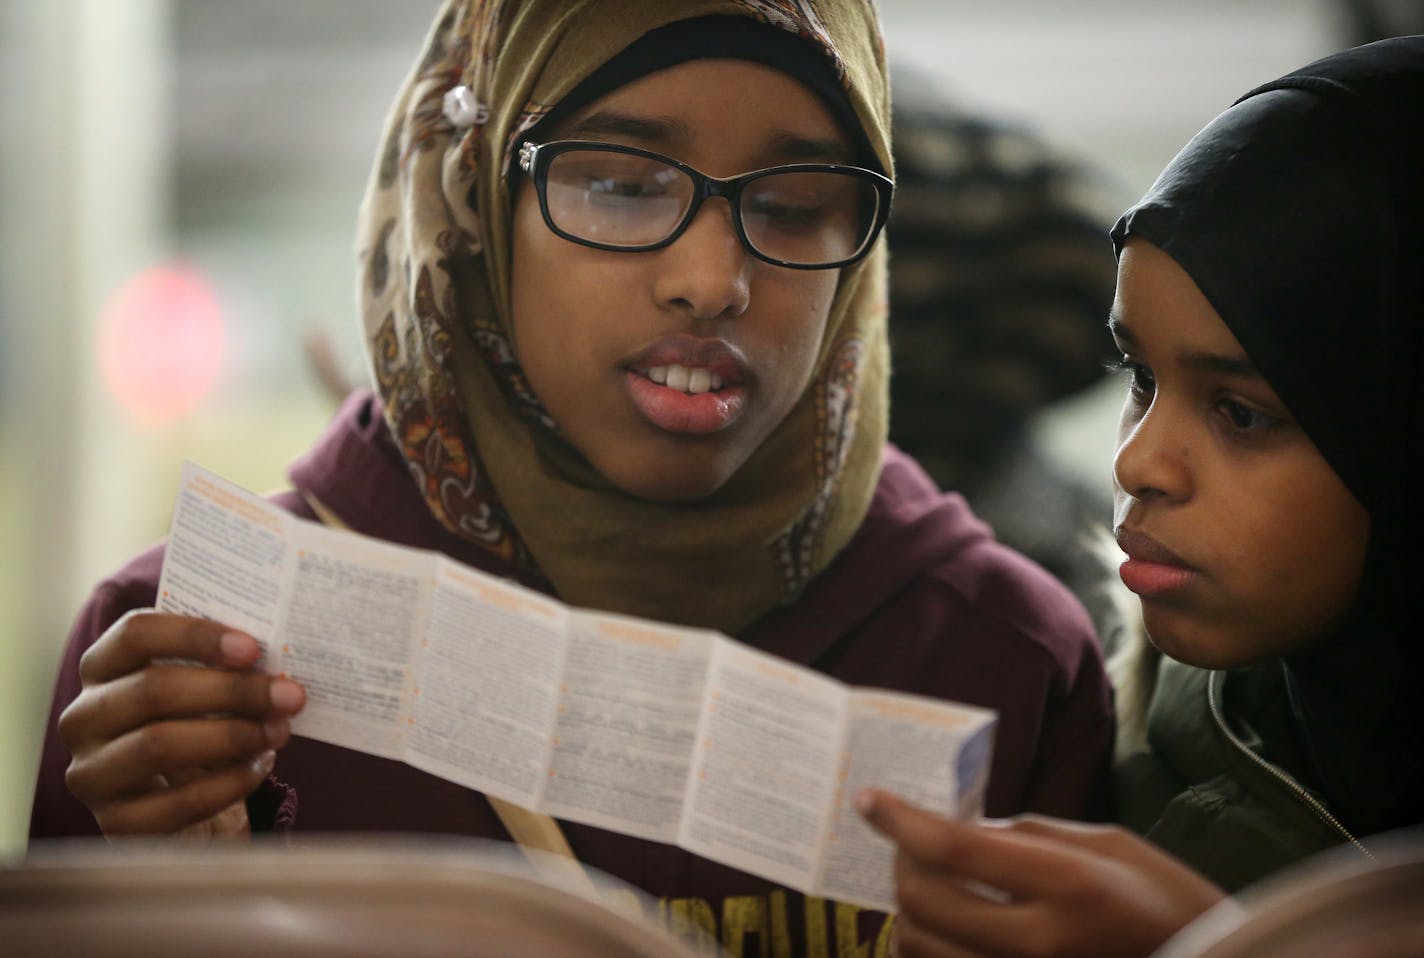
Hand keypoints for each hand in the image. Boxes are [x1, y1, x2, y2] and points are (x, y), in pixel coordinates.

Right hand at [59, 610, 305, 837]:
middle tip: (288, 695)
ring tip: (278, 731)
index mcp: (101, 669)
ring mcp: (92, 773)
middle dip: (232, 691)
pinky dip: (230, 782)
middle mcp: (83, 719)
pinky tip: (260, 766)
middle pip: (152, 689)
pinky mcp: (116, 822)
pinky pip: (179, 802)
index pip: (135, 634)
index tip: (252, 648)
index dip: (194, 636)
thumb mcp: (201, 688)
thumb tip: (277, 653)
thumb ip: (224, 665)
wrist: (185, 801)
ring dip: (232, 736)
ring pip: (159, 744)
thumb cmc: (196, 725)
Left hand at [857, 790, 1229, 957]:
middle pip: (922, 901)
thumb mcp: (1104, 844)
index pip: (954, 847)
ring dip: (908, 910)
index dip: (900, 819)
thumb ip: (1025, 835)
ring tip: (927, 883)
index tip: (869, 798)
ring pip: (918, 948)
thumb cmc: (1163, 899)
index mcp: (1066, 884)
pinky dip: (926, 948)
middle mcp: (1039, 942)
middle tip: (905, 841)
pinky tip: (942, 925)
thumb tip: (958, 826)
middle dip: (899, 863)